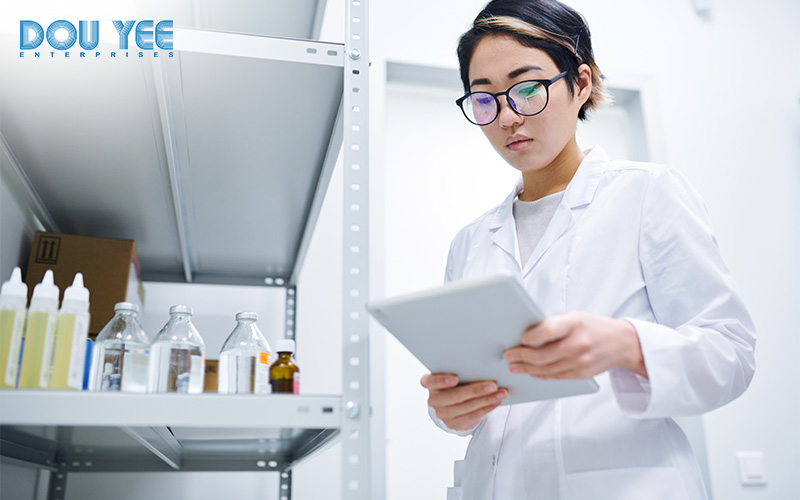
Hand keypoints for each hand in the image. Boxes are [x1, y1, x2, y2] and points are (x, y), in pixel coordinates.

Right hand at [420, 373, 507, 430]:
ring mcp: (442, 414)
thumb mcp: (450, 376)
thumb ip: (459, 371)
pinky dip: (486, 408)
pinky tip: (496, 402)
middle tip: (492, 385)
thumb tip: (481, 365)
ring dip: (486, 400)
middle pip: (455, 396)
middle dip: (476, 390)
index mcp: (430, 383)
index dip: (442, 381)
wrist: (449, 404)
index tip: (455, 379)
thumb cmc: (452, 384)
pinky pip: (472, 416)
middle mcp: (434, 400)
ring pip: (467, 406)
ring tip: (500, 393)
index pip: (431, 381)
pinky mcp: (453, 424)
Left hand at [503, 311, 647, 379]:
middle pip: (541, 355)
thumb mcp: (575, 317)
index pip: (545, 331)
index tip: (519, 339)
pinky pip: (555, 377)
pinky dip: (540, 375)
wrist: (623, 343)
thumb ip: (553, 325)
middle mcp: (578, 344)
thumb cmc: (594, 326)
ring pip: (545, 369)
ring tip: (514, 365)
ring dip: (526, 368)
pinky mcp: (582, 374)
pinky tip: (531, 371)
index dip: (529, 337)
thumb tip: (525, 335)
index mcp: (574, 324)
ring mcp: (581, 361)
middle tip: (508, 355)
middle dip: (520, 356)